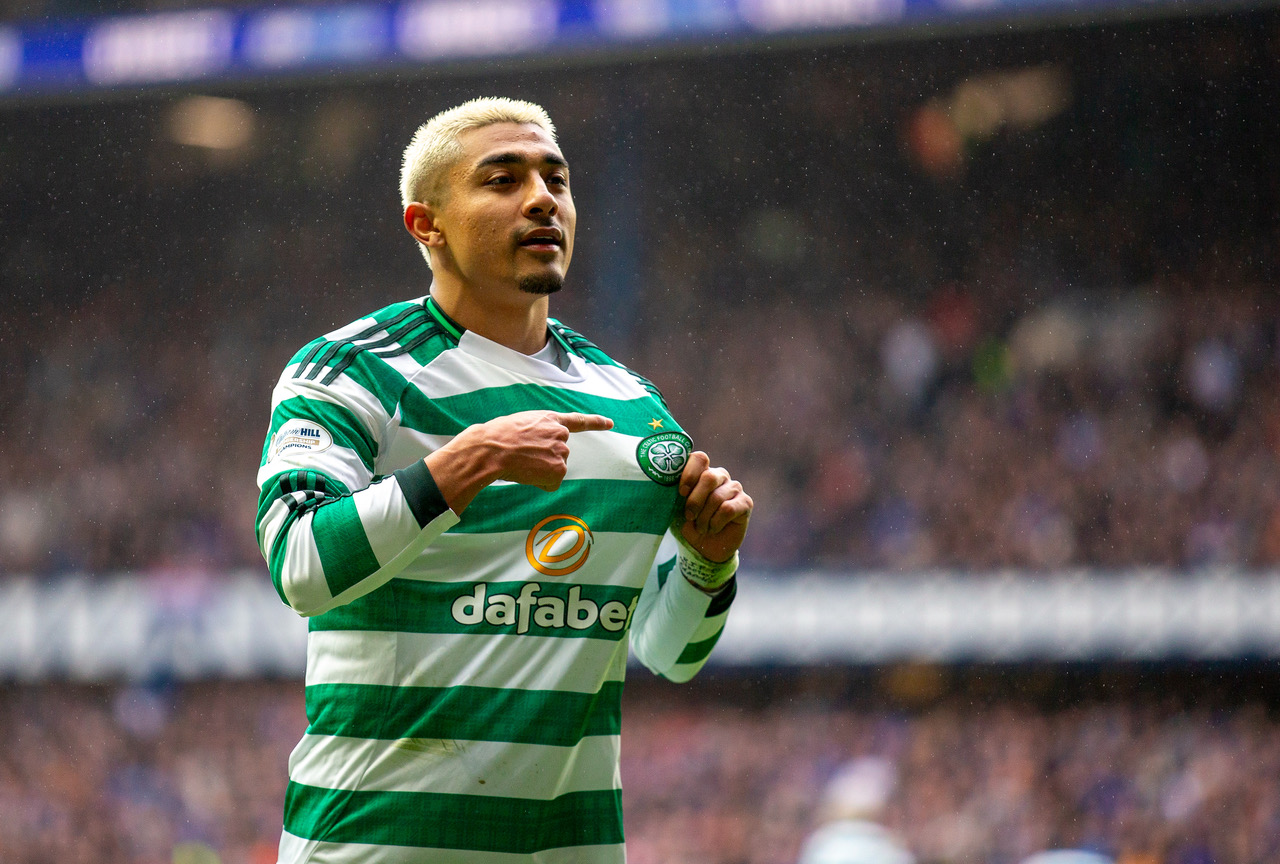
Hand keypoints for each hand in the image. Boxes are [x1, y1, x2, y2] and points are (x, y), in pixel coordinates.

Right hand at [427, 411, 612, 511]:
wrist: (491, 448)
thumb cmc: (497, 436)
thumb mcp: (520, 423)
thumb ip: (536, 431)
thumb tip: (533, 448)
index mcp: (550, 419)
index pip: (578, 420)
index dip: (595, 422)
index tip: (610, 423)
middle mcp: (560, 434)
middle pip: (558, 453)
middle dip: (543, 458)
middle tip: (522, 456)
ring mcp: (561, 452)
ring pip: (554, 469)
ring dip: (540, 470)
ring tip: (521, 463)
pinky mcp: (558, 469)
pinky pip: (550, 483)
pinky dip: (539, 483)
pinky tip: (526, 474)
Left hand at [675, 451, 751, 563]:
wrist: (704, 548)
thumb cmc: (688, 523)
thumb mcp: (674, 508)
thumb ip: (671, 492)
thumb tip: (660, 483)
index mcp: (701, 472)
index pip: (699, 459)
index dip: (689, 473)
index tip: (681, 492)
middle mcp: (719, 476)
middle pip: (709, 477)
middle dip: (695, 500)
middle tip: (689, 516)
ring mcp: (734, 488)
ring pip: (717, 496)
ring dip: (704, 517)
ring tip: (701, 527)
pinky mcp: (745, 502)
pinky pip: (728, 509)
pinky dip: (716, 523)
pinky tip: (713, 528)